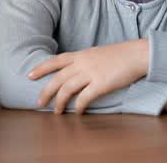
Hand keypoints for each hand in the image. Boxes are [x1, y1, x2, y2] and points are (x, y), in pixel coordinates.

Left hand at [28, 39, 148, 113]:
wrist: (136, 54)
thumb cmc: (119, 55)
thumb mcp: (97, 53)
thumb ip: (84, 60)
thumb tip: (75, 70)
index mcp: (80, 54)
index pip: (55, 60)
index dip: (41, 68)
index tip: (29, 75)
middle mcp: (82, 63)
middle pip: (57, 78)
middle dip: (46, 91)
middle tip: (38, 102)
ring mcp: (91, 73)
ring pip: (67, 89)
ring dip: (59, 102)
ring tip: (56, 112)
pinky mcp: (101, 84)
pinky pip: (84, 98)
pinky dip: (78, 107)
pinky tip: (77, 113)